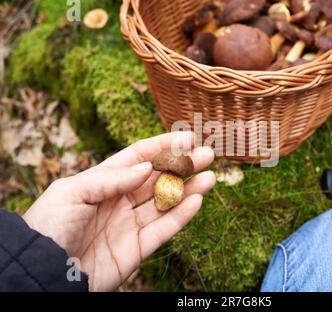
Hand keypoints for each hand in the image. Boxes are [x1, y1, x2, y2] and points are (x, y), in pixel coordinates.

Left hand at [23, 132, 215, 290]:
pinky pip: (164, 229)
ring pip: (166, 203)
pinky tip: (197, 200)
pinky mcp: (137, 249)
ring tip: (210, 176)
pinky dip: (182, 215)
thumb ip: (111, 178)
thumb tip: (145, 167)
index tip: (185, 138)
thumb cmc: (48, 226)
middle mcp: (119, 201)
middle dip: (182, 166)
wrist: (42, 272)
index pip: (137, 158)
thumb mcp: (71, 191)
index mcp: (102, 182)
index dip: (162, 147)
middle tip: (207, 154)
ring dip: (189, 189)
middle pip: (157, 179)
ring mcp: (129, 225)